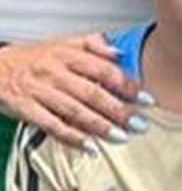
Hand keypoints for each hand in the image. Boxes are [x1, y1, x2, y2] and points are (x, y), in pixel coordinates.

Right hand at [0, 35, 150, 148]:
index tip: (146, 98)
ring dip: (100, 126)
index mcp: (68, 55)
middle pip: (92, 93)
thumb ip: (94, 45)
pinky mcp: (26, 109)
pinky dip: (72, 137)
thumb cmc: (33, 57)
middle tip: (139, 124)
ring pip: (74, 111)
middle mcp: (56, 72)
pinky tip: (89, 147)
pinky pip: (52, 125)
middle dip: (119, 110)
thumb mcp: (63, 43)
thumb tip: (120, 53)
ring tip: (121, 137)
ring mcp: (40, 91)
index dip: (128, 85)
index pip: (105, 70)